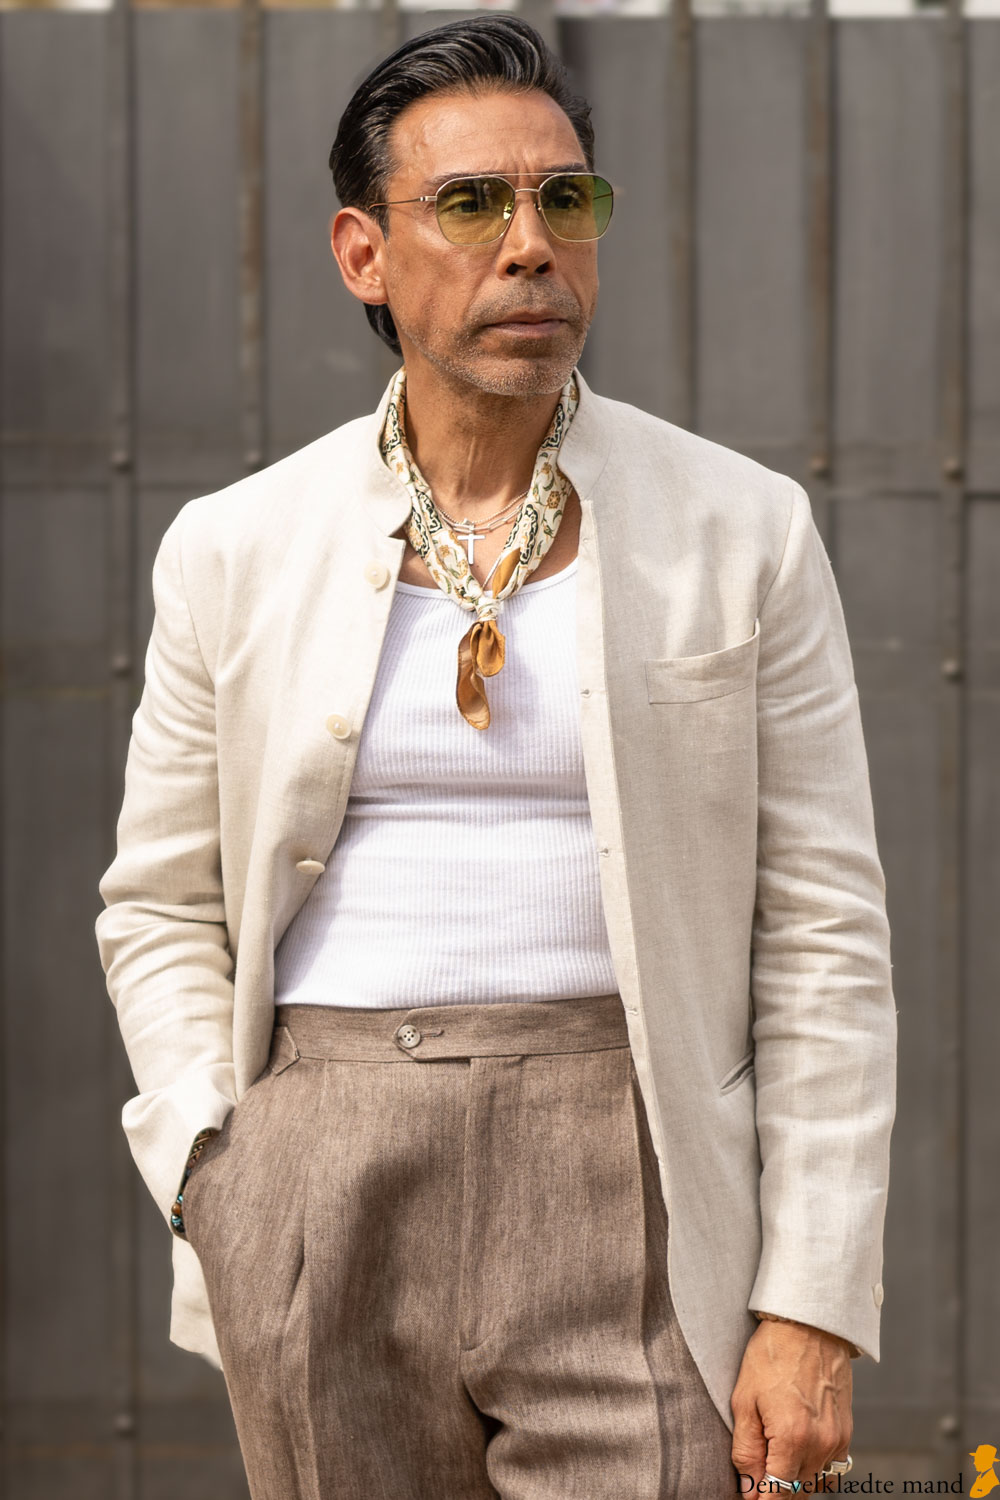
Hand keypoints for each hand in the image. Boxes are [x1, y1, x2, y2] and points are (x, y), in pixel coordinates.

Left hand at [730, 1318, 852, 1492]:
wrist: (810, 1325)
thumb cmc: (771, 1355)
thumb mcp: (744, 1400)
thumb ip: (746, 1451)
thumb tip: (748, 1491)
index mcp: (791, 1438)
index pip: (777, 1496)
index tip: (748, 1495)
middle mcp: (820, 1445)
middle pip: (796, 1495)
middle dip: (774, 1492)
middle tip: (755, 1473)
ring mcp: (837, 1441)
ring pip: (814, 1485)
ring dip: (793, 1482)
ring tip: (773, 1460)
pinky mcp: (846, 1434)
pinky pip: (831, 1470)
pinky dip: (813, 1470)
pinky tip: (796, 1452)